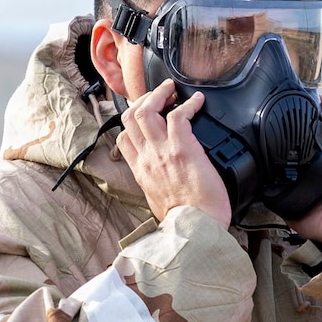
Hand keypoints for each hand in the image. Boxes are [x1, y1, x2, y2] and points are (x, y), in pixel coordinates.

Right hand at [115, 80, 232, 228]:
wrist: (194, 231)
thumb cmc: (183, 222)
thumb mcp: (157, 204)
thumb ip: (156, 186)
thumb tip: (162, 183)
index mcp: (140, 172)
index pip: (123, 138)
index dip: (132, 121)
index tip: (147, 114)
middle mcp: (147, 159)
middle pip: (130, 117)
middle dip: (144, 100)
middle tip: (160, 96)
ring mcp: (162, 152)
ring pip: (147, 110)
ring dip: (160, 94)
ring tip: (173, 91)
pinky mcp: (183, 148)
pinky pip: (178, 115)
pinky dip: (189, 104)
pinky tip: (198, 102)